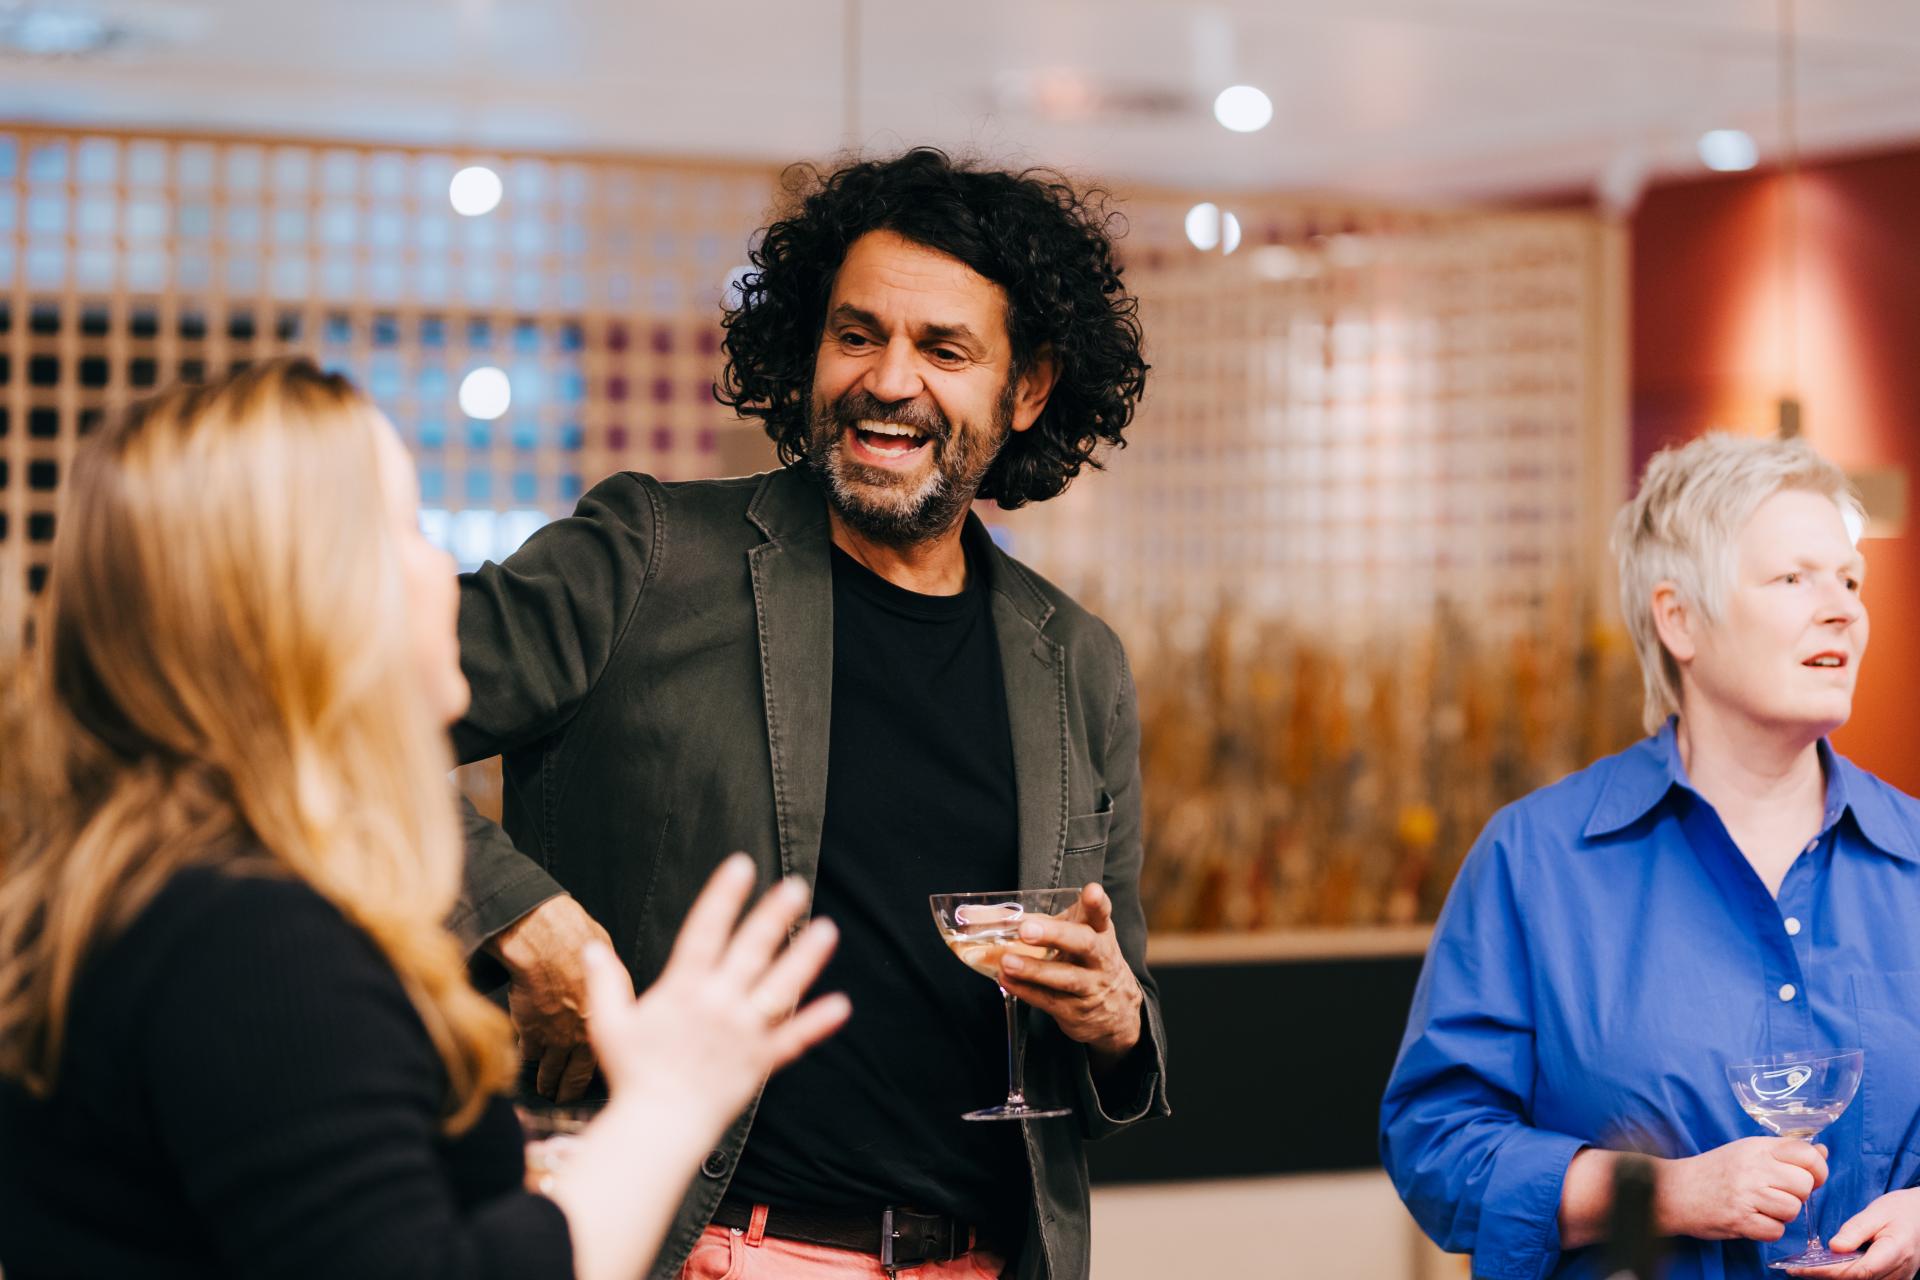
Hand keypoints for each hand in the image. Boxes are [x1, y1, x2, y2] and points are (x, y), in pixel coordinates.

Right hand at [489, 895, 628, 1101]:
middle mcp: (585, 1034)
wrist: (546, 943)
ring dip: (546, 1081)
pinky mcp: (531, 1033)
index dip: (599, 1066)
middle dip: (570, 1089)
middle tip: (565, 1097)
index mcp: (608, 1016)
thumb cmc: (579, 941)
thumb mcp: (608, 961)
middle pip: (577, 1073)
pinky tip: (526, 1058)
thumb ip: (607, 981)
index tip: (593, 1075)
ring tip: (544, 1089)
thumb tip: (608, 982)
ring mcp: (556, 1038)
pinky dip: (526, 1055)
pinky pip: (528, 1052)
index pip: (606, 1051)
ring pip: (550, 1070)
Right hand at [581, 854, 849, 1132]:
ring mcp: (743, 1033)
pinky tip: (841, 1005)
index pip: (704, 932)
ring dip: (805, 958)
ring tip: (828, 929)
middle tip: (796, 885)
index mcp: (683, 990)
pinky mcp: (760, 1062)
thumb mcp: (608, 1024)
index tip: (742, 865)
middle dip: (774, 916)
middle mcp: (717, 1004)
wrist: (658, 1126)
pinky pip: (793, 1039)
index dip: (723, 896)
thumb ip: (605, 983)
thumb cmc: (632, 1074)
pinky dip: (817, 1023)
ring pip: (780, 988)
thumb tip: (590, 948)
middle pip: (750, 951)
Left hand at [995, 882, 1142, 1066]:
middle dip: (1055, 935)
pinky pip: (1049, 1000)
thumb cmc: (1090, 962)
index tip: (1092, 891)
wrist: (1118, 1011)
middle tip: (1026, 930)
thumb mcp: (1084, 938)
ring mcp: (1091, 987)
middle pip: (1084, 944)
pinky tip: (1007, 980)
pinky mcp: (1076, 1011)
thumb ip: (1056, 923)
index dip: (1097, 904)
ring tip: (1007, 961)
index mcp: (1102, 934)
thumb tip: (1006, 916)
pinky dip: (1026, 990)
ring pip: (1066, 977)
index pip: (1102, 915)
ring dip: (1034, 970)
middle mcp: (1101, 959)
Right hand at [1657, 1137, 1827, 1241]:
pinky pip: (1775, 1231)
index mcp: (1757, 1148)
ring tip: (1762, 1207)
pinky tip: (1752, 1219)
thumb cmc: (1714, 1171)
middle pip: (1804, 1185)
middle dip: (1797, 1195)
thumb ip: (1784, 1152)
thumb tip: (1822, 1151)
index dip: (1818, 1170)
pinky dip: (1767, 1229)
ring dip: (1782, 1214)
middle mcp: (1753, 1167)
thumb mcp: (1747, 1152)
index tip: (1811, 1178)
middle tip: (1778, 1194)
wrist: (1674, 1190)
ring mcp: (1746, 1193)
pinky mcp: (1740, 1219)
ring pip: (1792, 1210)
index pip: (1806, 1154)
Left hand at [1786, 1188, 1919, 1278]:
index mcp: (1895, 1252)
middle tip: (1795, 1269)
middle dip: (1824, 1276)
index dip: (1828, 1272)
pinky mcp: (1894, 1279)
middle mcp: (1899, 1271)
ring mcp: (1898, 1278)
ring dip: (1834, 1278)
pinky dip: (1846, 1276)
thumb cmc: (1900, 1210)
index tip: (1801, 1268)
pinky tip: (1827, 1268)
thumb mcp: (1877, 1212)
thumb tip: (1834, 1247)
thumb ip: (1856, 1230)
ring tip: (1806, 1268)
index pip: (1858, 1271)